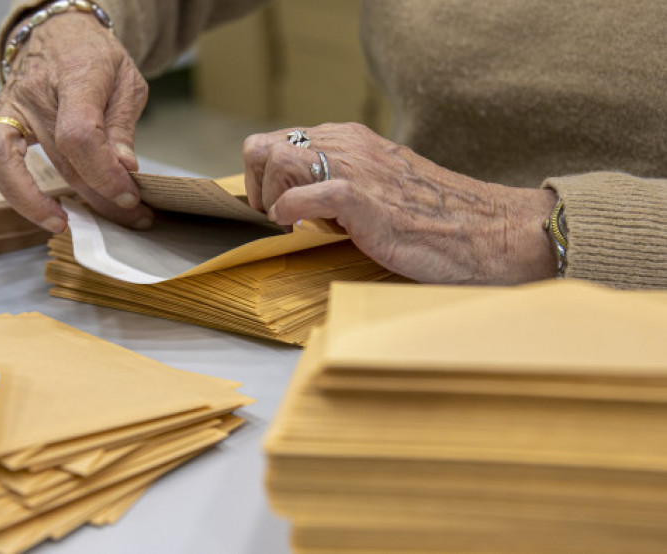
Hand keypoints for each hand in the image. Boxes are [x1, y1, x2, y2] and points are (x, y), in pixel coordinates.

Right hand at [0, 13, 153, 232]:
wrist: (62, 33)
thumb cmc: (94, 59)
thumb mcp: (126, 82)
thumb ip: (122, 126)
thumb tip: (124, 171)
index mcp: (72, 78)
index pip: (80, 134)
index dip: (105, 172)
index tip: (128, 197)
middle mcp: (32, 96)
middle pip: (56, 156)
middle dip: (92, 196)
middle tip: (118, 218)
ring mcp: (5, 111)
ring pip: (0, 159)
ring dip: (24, 200)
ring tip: (54, 228)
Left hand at [243, 123, 558, 283]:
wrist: (488, 231)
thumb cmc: (436, 219)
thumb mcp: (382, 187)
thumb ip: (344, 182)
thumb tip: (301, 201)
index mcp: (352, 139)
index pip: (280, 140)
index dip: (264, 176)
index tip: (273, 206)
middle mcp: (349, 145)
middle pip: (265, 145)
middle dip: (256, 185)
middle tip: (273, 216)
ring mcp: (356, 169)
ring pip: (277, 162)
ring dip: (270, 199)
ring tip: (288, 225)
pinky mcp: (363, 199)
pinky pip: (301, 197)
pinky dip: (288, 214)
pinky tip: (298, 230)